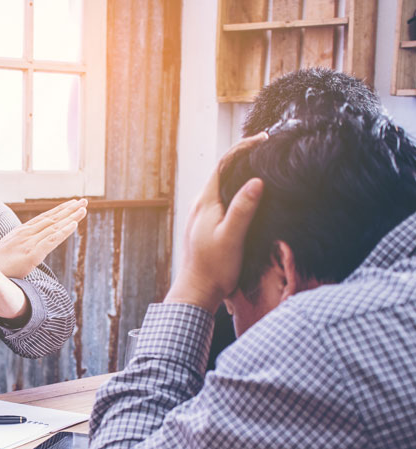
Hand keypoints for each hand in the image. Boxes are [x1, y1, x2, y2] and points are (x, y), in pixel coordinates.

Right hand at [0, 198, 87, 277]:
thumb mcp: (7, 250)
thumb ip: (19, 246)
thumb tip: (26, 248)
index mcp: (21, 232)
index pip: (43, 218)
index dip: (58, 211)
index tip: (71, 204)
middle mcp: (26, 234)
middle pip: (51, 219)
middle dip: (68, 209)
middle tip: (84, 200)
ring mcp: (29, 243)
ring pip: (54, 226)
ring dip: (71, 216)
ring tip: (84, 207)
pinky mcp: (32, 254)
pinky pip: (52, 241)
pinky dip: (64, 231)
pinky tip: (75, 224)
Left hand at [164, 134, 266, 312]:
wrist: (197, 292)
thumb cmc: (214, 268)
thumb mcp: (231, 237)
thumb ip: (243, 209)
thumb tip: (256, 181)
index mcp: (205, 203)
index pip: (223, 165)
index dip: (242, 149)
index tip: (263, 140)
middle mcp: (201, 205)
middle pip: (222, 173)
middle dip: (243, 158)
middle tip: (267, 149)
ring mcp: (202, 216)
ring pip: (223, 187)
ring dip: (240, 174)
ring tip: (263, 166)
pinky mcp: (207, 226)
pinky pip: (223, 200)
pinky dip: (237, 191)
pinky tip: (251, 196)